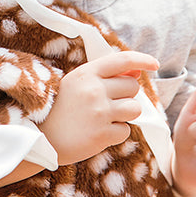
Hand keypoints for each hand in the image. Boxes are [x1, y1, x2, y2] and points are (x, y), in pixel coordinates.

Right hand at [38, 51, 158, 164]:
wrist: (41, 137)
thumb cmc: (61, 107)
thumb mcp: (78, 82)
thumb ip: (106, 75)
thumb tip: (137, 69)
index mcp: (87, 73)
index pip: (123, 59)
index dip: (142, 59)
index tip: (154, 64)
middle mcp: (95, 89)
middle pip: (132, 86)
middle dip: (127, 94)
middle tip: (109, 102)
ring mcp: (99, 112)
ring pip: (135, 108)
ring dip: (126, 114)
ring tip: (106, 117)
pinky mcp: (101, 135)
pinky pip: (126, 131)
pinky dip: (117, 132)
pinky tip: (99, 132)